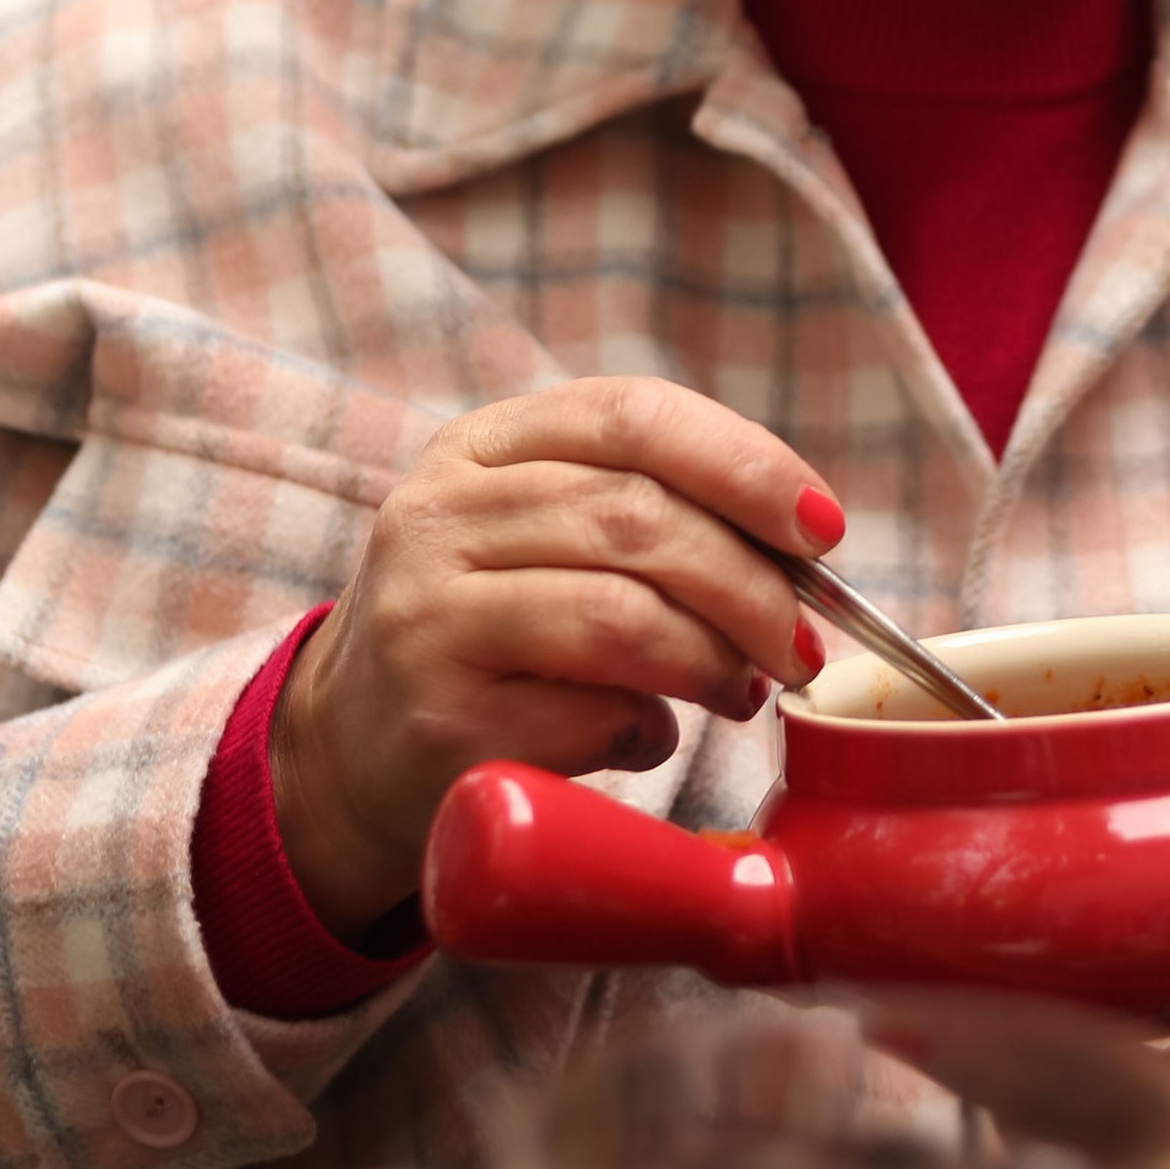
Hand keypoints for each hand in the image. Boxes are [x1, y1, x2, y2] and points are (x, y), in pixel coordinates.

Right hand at [271, 378, 837, 939]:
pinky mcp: (439, 720)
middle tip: (801, 642)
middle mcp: (440, 516)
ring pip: (623, 616)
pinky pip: (590, 716)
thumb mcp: (534, 535)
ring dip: (715, 659)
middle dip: (752, 584)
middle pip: (639, 518)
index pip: (632, 415)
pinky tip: (650, 734)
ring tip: (745, 688)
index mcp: (478, 446)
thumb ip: (642, 511)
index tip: (822, 526)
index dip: (746, 464)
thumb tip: (803, 549)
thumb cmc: (485, 631)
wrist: (346, 753)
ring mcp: (429, 616)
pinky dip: (651, 729)